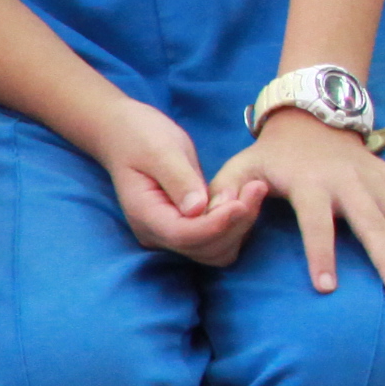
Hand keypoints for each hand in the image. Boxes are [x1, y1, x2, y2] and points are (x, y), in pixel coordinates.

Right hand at [90, 97, 255, 266]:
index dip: (216, 224)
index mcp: (145, 214)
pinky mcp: (187, 228)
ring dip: (240, 227)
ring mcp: (171, 234)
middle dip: (235, 224)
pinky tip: (246, 198)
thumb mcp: (160, 150)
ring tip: (254, 190)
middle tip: (257, 187)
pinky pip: (218, 240)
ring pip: (215, 250)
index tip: (242, 203)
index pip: (184, 235)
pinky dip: (236, 226)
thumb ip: (179, 179)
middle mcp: (157, 233)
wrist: (127, 135)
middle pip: (204, 249)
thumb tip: (197, 209)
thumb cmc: (141, 136)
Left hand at [213, 109, 384, 297]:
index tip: (325, 289)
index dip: (320, 254)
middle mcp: (350, 181)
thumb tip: (212, 217)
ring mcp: (379, 179)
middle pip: (374, 223)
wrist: (314, 118)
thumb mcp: (240, 167)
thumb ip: (225, 193)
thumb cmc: (272, 156)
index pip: (315, 222)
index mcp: (311, 182)